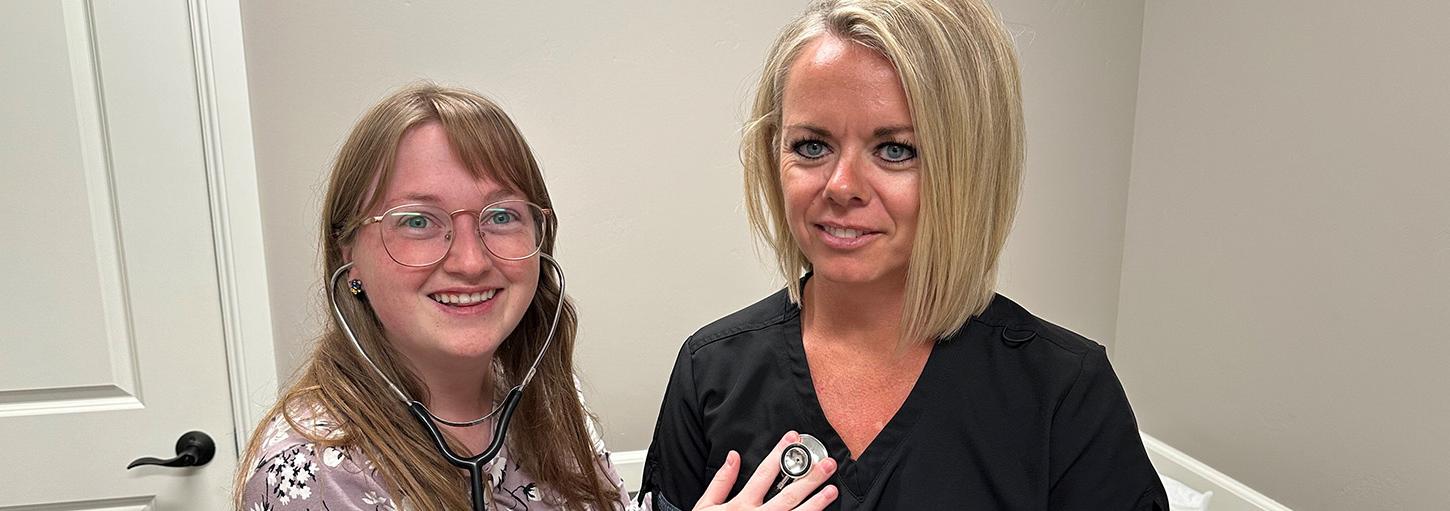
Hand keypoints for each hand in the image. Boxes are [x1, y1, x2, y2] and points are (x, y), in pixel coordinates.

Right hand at [692, 431, 838, 510]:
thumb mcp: (705, 506)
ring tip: (832, 490)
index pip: (764, 474)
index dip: (779, 454)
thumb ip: (721, 481)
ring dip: (816, 503)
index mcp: (740, 505)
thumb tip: (733, 455)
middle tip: (828, 465)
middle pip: (789, 495)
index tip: (793, 438)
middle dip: (810, 478)